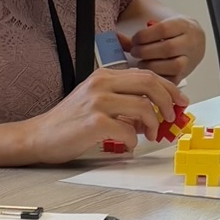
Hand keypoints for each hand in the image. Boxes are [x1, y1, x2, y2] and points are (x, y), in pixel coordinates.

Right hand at [27, 64, 187, 162]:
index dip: (169, 87)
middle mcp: (102, 83)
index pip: (146, 74)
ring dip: (154, 124)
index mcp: (104, 76)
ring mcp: (98, 102)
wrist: (38, 136)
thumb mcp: (96, 103)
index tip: (180, 100)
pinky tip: (128, 145)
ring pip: (143, 106)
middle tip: (173, 116)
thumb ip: (123, 103)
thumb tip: (153, 112)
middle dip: (169, 101)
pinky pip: (128, 130)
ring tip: (151, 135)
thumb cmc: (67, 123)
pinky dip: (134, 140)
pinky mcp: (94, 122)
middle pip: (150, 83)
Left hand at [122, 16, 205, 83]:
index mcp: (184, 26)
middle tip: (134, 52)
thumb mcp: (161, 27)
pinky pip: (172, 80)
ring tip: (141, 63)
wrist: (195, 42)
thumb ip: (140, 35)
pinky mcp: (185, 75)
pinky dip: (158, 78)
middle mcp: (190, 43)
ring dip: (152, 66)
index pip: (163, 30)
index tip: (135, 39)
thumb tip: (115, 38)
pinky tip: (148, 74)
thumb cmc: (173, 34)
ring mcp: (190, 60)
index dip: (145, 36)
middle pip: (168, 48)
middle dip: (146, 51)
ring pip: (173, 65)